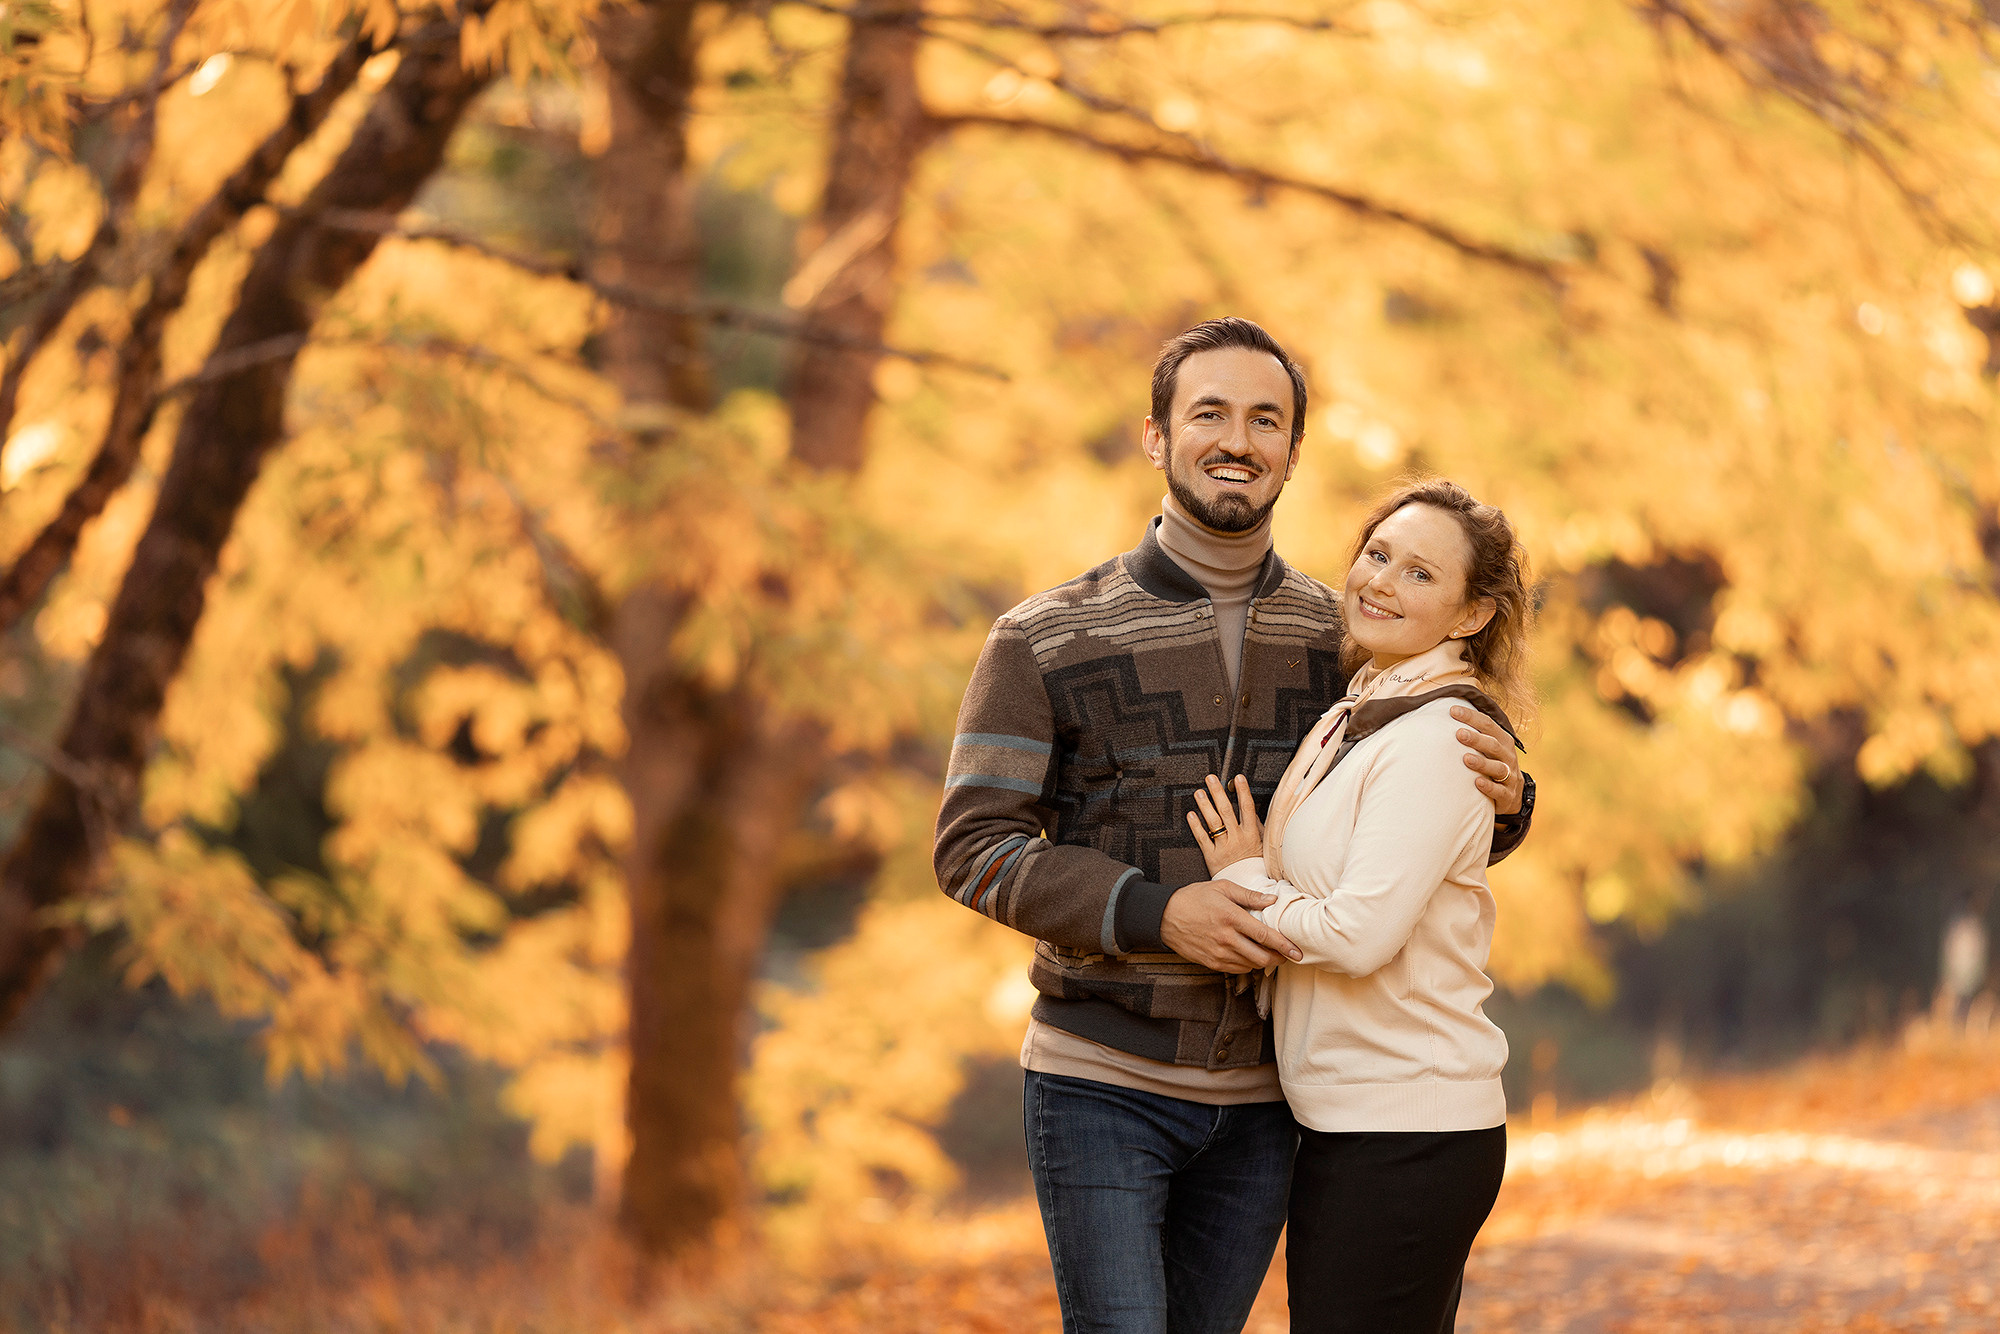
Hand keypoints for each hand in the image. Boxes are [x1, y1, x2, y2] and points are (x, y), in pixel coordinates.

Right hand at [1160, 879, 1302, 972]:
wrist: (1165, 916)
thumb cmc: (1194, 897)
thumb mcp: (1222, 888)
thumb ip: (1249, 895)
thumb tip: (1273, 900)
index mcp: (1230, 917)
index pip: (1264, 935)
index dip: (1284, 945)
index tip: (1298, 952)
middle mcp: (1225, 938)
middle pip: (1261, 957)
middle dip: (1278, 958)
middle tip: (1287, 954)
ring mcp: (1217, 953)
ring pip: (1250, 966)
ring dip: (1264, 962)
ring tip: (1270, 954)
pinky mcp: (1211, 962)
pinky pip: (1236, 969)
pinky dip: (1248, 965)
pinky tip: (1251, 956)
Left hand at [1188, 774, 1263, 873]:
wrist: (1248, 886)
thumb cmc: (1256, 863)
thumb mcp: (1262, 843)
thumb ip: (1256, 826)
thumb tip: (1251, 807)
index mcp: (1251, 834)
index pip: (1247, 808)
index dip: (1243, 792)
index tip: (1237, 777)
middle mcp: (1237, 838)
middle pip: (1226, 811)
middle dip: (1218, 793)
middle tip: (1210, 778)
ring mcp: (1223, 847)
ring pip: (1213, 823)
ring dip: (1205, 806)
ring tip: (1198, 792)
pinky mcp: (1212, 856)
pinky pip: (1202, 839)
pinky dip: (1196, 826)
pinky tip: (1190, 814)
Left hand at [1452, 705, 1524, 814]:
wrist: (1512, 794)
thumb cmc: (1493, 763)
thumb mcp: (1488, 748)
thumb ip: (1473, 734)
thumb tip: (1445, 713)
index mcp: (1503, 741)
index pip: (1489, 725)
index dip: (1472, 717)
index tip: (1453, 710)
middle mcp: (1508, 756)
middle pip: (1494, 745)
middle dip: (1477, 739)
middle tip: (1458, 734)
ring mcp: (1510, 776)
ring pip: (1498, 768)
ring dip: (1482, 763)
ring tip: (1466, 759)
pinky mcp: (1508, 795)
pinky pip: (1500, 791)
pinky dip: (1489, 787)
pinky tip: (1477, 782)